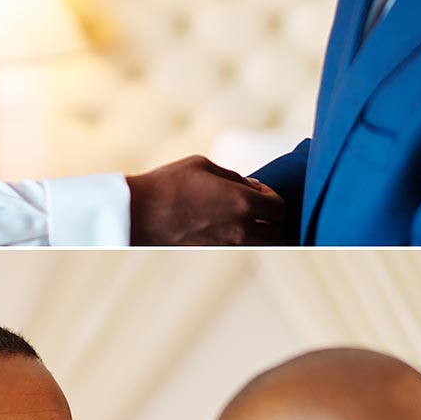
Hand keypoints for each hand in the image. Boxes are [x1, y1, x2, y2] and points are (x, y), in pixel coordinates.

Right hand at [127, 155, 286, 244]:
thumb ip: (234, 177)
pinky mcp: (214, 254)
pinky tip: (227, 226)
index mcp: (242, 203)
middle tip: (260, 208)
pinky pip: (241, 249)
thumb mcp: (204, 165)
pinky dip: (242, 240)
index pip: (281, 208)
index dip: (274, 198)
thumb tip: (250, 187)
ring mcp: (227, 245)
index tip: (260, 192)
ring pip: (263, 246)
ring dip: (261, 233)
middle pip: (279, 234)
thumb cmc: (169, 184)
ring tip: (246, 220)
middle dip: (275, 221)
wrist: (139, 213)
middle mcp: (240, 229)